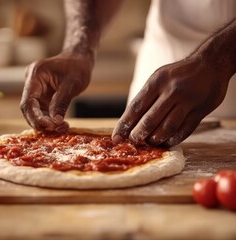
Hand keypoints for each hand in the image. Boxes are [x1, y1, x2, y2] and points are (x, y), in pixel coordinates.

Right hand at [20, 52, 92, 132]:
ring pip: (34, 112)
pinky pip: (42, 111)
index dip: (35, 116)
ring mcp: (36, 90)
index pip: (28, 101)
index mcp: (35, 75)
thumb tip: (55, 122)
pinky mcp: (42, 97)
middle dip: (40, 122)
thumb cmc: (77, 68)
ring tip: (62, 128)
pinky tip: (61, 125)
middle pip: (28, 109)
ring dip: (46, 123)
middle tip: (56, 129)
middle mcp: (31, 83)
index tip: (48, 125)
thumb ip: (61, 103)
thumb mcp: (72, 84)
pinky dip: (50, 120)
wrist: (79, 60)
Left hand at [112, 55, 229, 146]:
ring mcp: (187, 101)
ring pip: (167, 128)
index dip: (124, 125)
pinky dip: (173, 139)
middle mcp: (171, 91)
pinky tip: (166, 142)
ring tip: (149, 142)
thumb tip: (128, 122)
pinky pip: (184, 131)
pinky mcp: (200, 111)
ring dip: (155, 139)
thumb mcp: (158, 78)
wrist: (210, 64)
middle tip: (134, 141)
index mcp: (156, 82)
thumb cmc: (178, 74)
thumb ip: (146, 98)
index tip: (116, 137)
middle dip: (138, 134)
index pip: (135, 107)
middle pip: (150, 120)